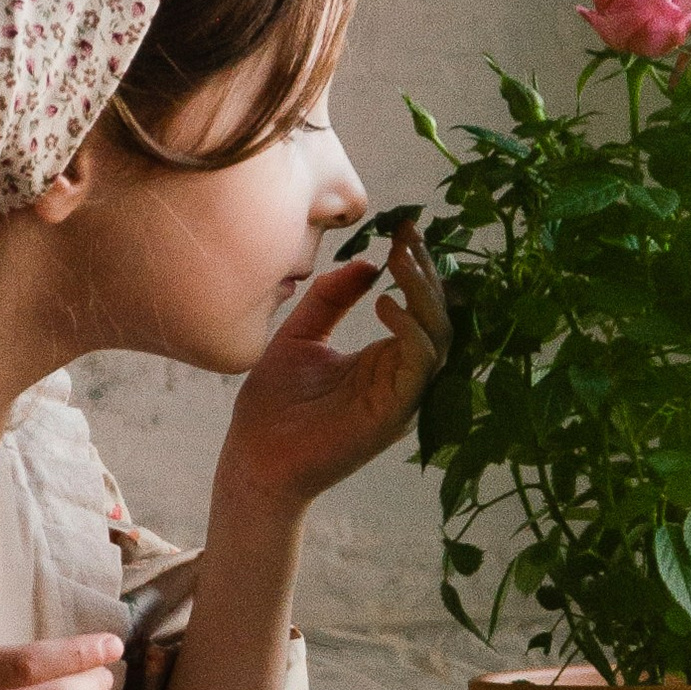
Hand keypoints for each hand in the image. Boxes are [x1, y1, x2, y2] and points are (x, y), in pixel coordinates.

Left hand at [216, 224, 449, 512]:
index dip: (415, 267)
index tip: (403, 228)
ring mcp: (401, 396)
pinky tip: (386, 301)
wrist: (253, 460)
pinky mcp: (393, 414)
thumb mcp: (299, 337)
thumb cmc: (273, 406)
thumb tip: (365, 264)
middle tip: (408, 236)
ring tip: (401, 260)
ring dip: (425, 295)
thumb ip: (330, 300)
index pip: (417, 307)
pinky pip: (419, 367)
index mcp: (383, 360)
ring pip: (437, 338)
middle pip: (436, 318)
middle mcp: (400, 377)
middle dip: (426, 273)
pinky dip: (411, 331)